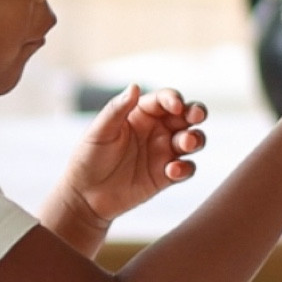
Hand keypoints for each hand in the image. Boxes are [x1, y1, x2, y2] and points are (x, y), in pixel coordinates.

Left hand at [59, 85, 206, 226]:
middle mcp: (157, 130)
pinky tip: (172, 170)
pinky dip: (185, 167)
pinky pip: (187, 168)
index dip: (173, 99)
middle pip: (187, 116)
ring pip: (193, 140)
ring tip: (185, 143)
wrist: (85, 196)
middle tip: (195, 116)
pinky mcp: (167, 176)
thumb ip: (117, 108)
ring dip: (195, 139)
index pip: (165, 99)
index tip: (175, 106)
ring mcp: (164, 152)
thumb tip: (135, 86)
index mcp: (141, 113)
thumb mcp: (100, 131)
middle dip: (196, 113)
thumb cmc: (89, 157)